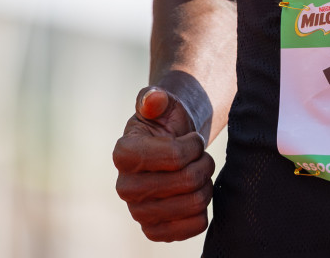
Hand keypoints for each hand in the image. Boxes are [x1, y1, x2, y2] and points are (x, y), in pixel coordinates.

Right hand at [113, 86, 214, 241]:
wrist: (170, 147)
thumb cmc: (166, 122)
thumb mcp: (162, 104)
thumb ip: (155, 98)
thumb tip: (153, 99)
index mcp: (124, 153)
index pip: (174, 156)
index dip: (193, 146)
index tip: (191, 139)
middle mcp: (125, 188)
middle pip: (187, 181)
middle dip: (203, 163)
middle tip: (200, 156)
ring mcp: (139, 213)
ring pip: (195, 203)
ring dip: (206, 184)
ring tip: (200, 171)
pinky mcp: (155, 231)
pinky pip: (195, 226)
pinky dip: (204, 209)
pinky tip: (195, 194)